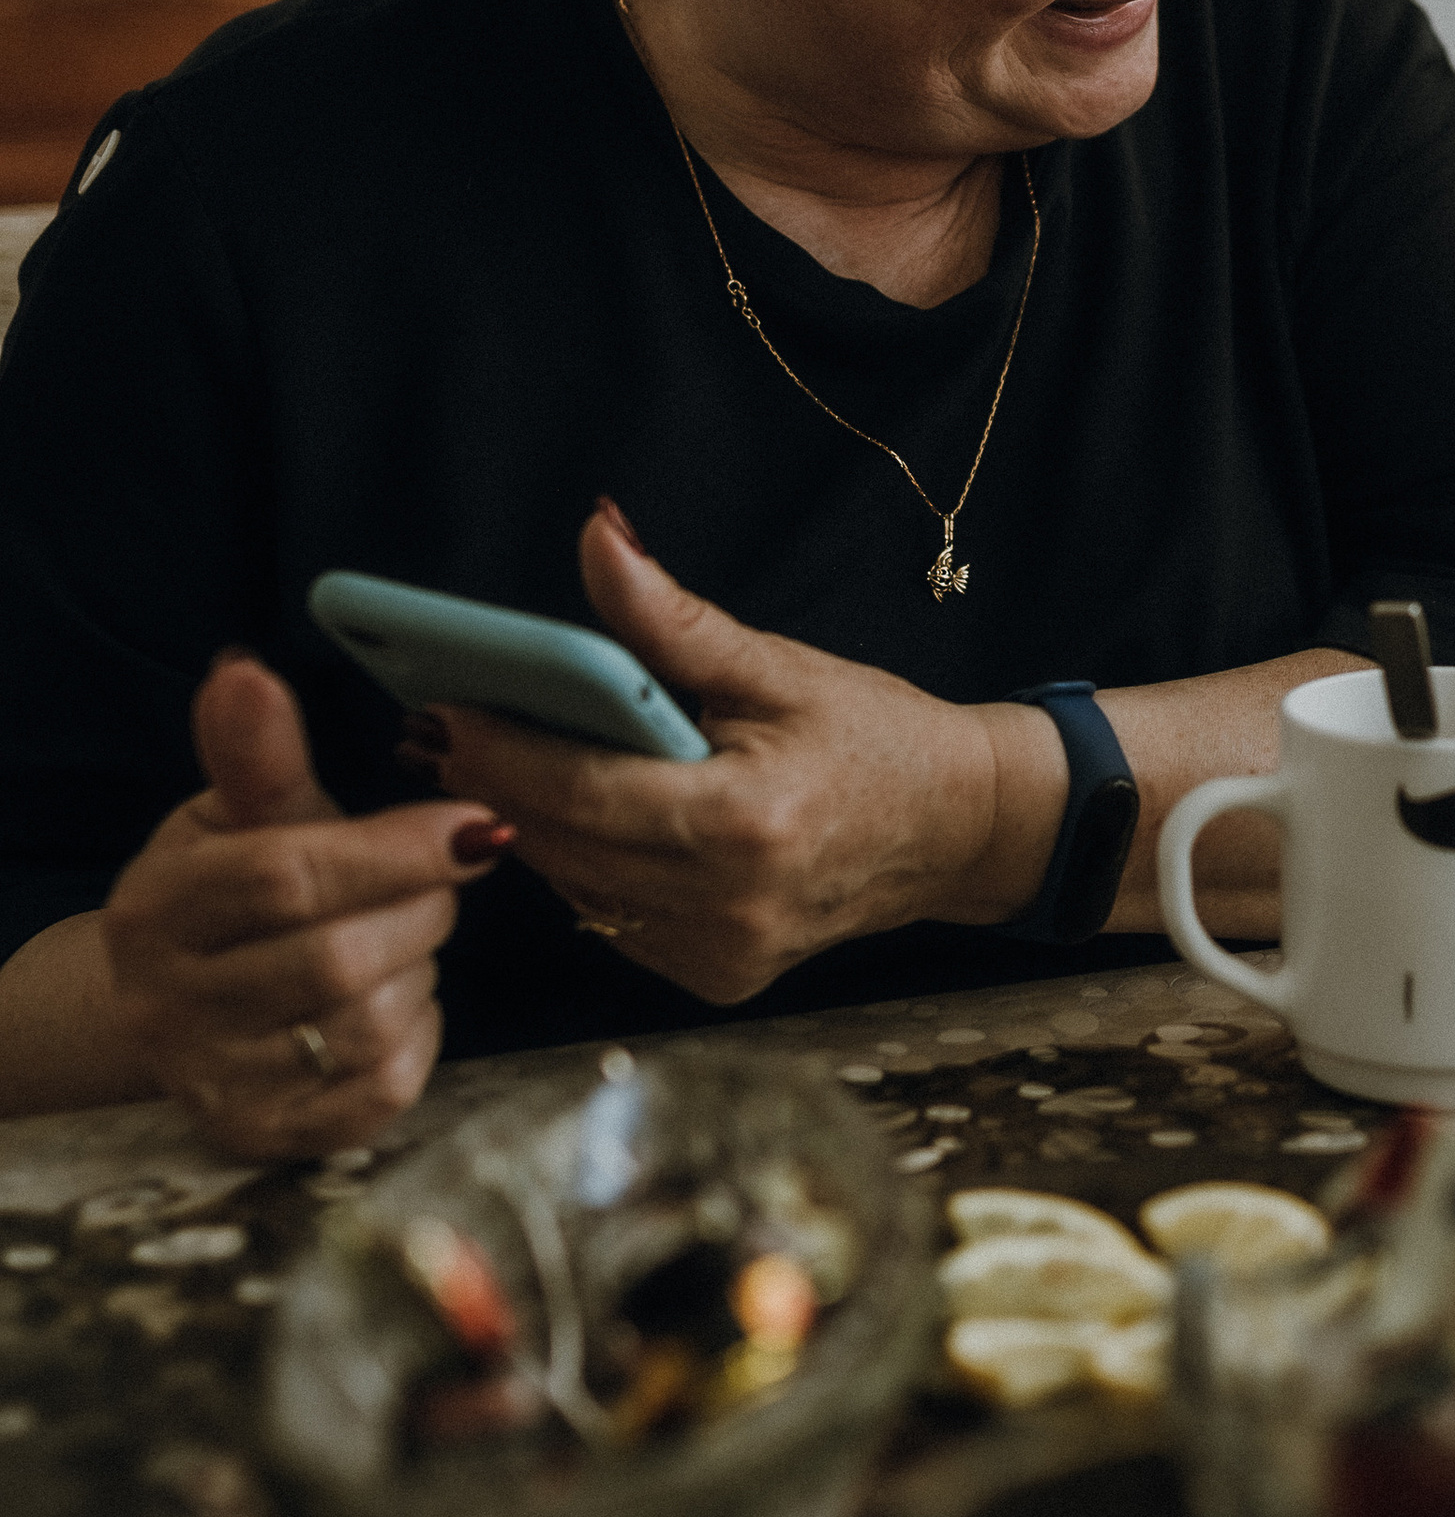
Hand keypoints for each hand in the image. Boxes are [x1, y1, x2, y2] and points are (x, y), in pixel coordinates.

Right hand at [99, 656, 502, 1155]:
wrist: (183, 1005)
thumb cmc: (231, 890)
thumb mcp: (237, 814)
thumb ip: (258, 755)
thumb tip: (246, 672)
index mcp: (156, 909)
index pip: (284, 876)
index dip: (393, 848)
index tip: (474, 820)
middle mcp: (169, 1005)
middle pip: (337, 957)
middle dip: (422, 907)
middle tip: (445, 877)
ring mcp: (217, 1082)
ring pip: (369, 1023)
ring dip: (421, 968)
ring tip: (407, 935)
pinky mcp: (270, 1137)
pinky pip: (385, 1087)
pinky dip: (419, 1034)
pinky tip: (402, 999)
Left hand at [414, 506, 1052, 1003]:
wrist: (957, 829)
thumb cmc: (874, 737)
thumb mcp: (776, 666)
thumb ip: (670, 618)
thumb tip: (597, 539)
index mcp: (744, 824)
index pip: (581, 790)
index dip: (498, 750)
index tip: (437, 705)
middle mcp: (728, 905)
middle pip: (563, 841)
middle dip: (494, 782)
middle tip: (435, 724)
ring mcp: (720, 953)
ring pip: (576, 885)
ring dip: (532, 823)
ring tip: (488, 758)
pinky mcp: (715, 977)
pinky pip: (611, 918)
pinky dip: (586, 865)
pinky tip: (578, 815)